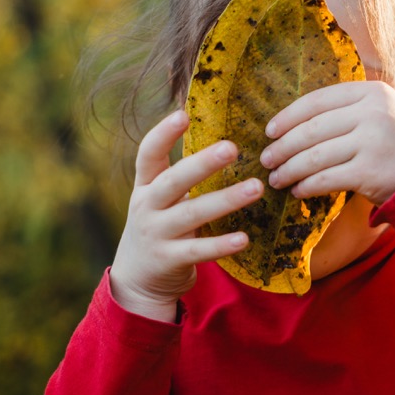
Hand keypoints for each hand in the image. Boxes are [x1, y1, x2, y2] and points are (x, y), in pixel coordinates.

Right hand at [109, 111, 263, 321]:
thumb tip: (221, 142)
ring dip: (226, 200)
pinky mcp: (169, 260)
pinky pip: (199, 251)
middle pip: (174, 181)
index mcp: (145, 186)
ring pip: (192, 214)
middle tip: (232, 147)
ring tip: (256, 188)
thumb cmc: (160, 228)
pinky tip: (244, 238)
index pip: (148, 154)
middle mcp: (146, 207)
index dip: (163, 134)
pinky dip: (222, 245)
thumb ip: (179, 177)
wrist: (138, 279)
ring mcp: (156, 234)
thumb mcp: (159, 200)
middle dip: (202, 164)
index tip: (183, 114)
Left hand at [259, 81, 394, 204]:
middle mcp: (372, 113)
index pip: (318, 101)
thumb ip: (348, 109)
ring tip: (276, 179)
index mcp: (372, 92)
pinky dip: (306, 186)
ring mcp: (372, 142)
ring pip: (315, 155)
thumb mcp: (382, 113)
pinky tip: (297, 191)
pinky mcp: (370, 172)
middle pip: (312, 129)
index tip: (270, 131)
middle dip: (283, 147)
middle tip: (266, 159)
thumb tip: (294, 121)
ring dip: (290, 169)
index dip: (289, 116)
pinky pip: (326, 179)